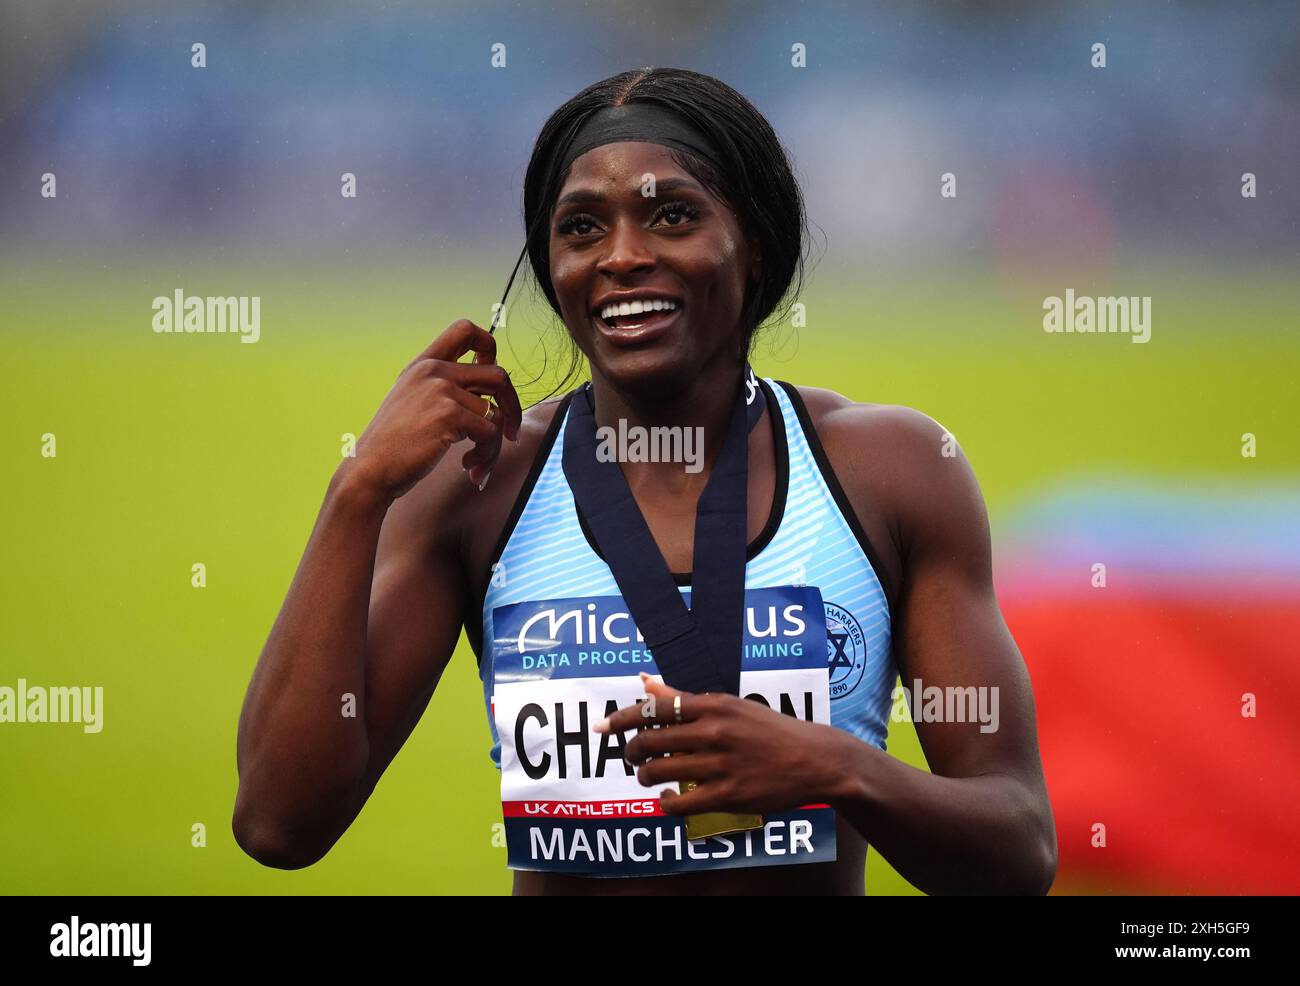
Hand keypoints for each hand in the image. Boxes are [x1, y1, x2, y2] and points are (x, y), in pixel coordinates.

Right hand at [342, 319, 522, 500]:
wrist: (369, 469)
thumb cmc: (394, 444)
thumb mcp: (412, 400)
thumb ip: (443, 388)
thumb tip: (489, 397)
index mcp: (424, 364)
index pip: (464, 329)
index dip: (488, 346)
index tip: (491, 378)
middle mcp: (433, 371)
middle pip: (498, 375)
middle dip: (512, 405)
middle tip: (511, 430)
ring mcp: (441, 390)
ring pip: (496, 413)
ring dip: (493, 443)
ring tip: (477, 461)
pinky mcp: (449, 415)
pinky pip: (489, 432)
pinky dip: (485, 453)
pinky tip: (468, 466)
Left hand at [594, 672, 846, 815]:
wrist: (815, 759)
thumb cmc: (769, 731)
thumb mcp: (731, 706)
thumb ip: (685, 697)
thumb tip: (645, 681)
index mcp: (715, 705)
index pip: (655, 708)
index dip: (623, 718)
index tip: (604, 727)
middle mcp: (715, 731)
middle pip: (651, 741)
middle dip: (633, 752)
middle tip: (633, 757)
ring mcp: (721, 764)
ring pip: (660, 772)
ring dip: (645, 776)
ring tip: (648, 777)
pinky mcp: (728, 795)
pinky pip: (679, 803)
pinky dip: (664, 803)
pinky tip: (666, 799)